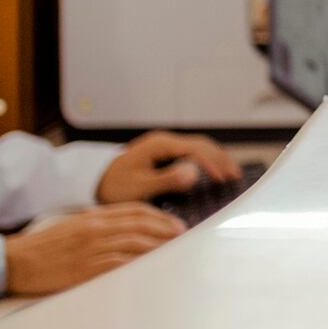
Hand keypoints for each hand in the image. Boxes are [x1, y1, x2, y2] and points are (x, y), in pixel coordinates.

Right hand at [2, 204, 184, 295]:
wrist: (15, 262)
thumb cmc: (44, 247)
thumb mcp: (73, 226)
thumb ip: (99, 224)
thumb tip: (124, 229)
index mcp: (93, 217)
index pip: (135, 211)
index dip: (160, 216)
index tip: (175, 224)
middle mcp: (96, 229)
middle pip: (141, 225)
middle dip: (166, 230)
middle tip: (183, 236)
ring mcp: (92, 249)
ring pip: (135, 243)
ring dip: (159, 246)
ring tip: (174, 251)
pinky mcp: (86, 269)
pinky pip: (120, 264)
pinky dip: (139, 264)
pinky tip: (152, 267)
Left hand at [96, 130, 241, 203]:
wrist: (93, 182)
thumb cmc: (112, 186)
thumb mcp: (138, 187)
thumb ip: (166, 180)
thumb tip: (194, 173)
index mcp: (159, 145)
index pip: (194, 149)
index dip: (211, 163)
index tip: (222, 179)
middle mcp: (163, 141)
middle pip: (201, 144)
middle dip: (220, 159)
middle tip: (234, 176)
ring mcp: (163, 146)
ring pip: (198, 146)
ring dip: (215, 158)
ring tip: (229, 173)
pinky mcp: (163, 154)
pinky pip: (191, 152)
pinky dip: (206, 160)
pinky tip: (212, 170)